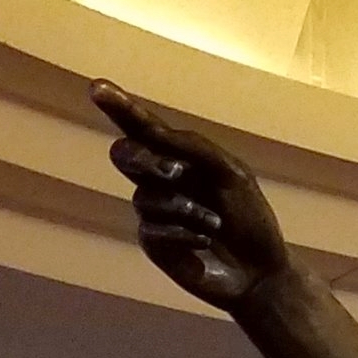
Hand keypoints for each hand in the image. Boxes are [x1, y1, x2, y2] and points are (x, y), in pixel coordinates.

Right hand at [93, 80, 290, 306]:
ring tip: (214, 223)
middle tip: (176, 172)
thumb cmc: (250, 218)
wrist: (260, 270)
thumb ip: (194, 148)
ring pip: (145, 197)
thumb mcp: (231, 174)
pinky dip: (184, 233)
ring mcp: (153, 211)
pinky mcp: (153, 242)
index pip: (142, 128)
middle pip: (124, 154)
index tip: (98, 87)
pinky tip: (205, 241)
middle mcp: (159, 180)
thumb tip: (155, 132)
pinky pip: (153, 229)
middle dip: (148, 160)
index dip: (119, 107)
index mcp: (179, 156)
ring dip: (185, 209)